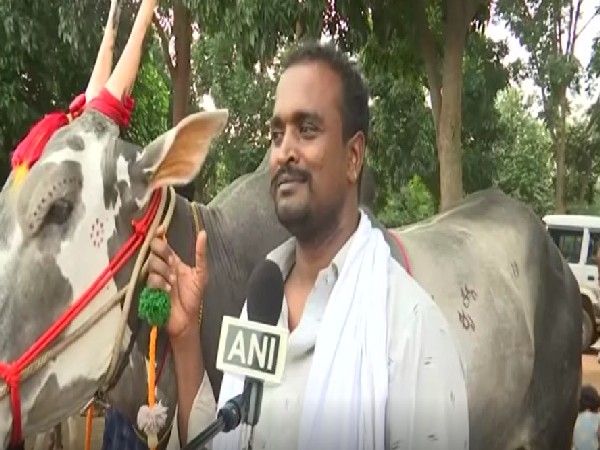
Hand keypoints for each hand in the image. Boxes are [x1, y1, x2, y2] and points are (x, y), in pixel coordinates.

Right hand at [146, 225, 207, 342]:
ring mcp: (155, 277)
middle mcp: (162, 267)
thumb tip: (203, 233)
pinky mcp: (149, 289)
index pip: (162, 243)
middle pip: (154, 250)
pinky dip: (160, 284)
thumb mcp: (201, 275)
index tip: (160, 229)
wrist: (186, 319)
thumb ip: (201, 254)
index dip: (159, 235)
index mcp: (174, 261)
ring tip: (172, 283)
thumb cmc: (193, 297)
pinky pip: (151, 279)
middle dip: (162, 253)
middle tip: (171, 264)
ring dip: (164, 272)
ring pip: (152, 264)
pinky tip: (167, 291)